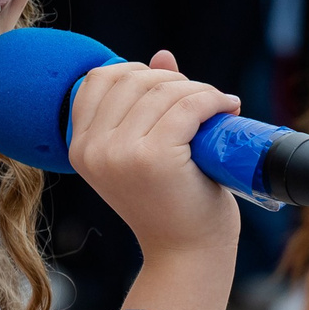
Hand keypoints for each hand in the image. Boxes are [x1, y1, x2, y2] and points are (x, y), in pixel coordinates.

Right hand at [68, 49, 240, 260]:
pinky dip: (213, 100)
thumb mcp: (148, 150)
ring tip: (218, 107)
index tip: (170, 91)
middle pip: (134, 79)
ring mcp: (120, 153)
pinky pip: (188, 105)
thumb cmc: (171, 205)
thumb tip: (162, 56)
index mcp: (81, 147)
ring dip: (200, 91)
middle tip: (203, 102)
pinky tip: (227, 109)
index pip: (99, 79)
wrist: (187, 253)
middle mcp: (92, 149)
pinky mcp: (154, 157)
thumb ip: (148, 103)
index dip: (139, 74)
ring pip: (165, 90)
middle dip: (175, 81)